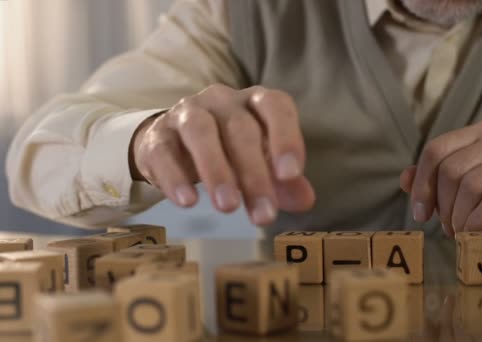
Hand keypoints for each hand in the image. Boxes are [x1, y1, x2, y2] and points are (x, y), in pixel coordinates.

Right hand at [130, 84, 315, 224]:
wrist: (173, 144)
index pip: (275, 106)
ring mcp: (187, 114)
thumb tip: (305, 201)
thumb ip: (283, 182)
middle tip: (263, 215)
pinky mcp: (158, 136)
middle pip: (240, 129)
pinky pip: (164, 152)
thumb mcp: (260, 162)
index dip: (286, 137)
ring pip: (201, 132)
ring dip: (216, 171)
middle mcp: (222, 100)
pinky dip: (176, 177)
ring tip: (228, 207)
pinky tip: (188, 202)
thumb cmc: (228, 150)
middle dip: (254, 174)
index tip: (290, 175)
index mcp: (254, 102)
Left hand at [400, 121, 481, 236]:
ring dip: (460, 217)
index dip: (422, 184)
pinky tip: (476, 233)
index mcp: (480, 133)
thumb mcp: (462, 194)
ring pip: (472, 184)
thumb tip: (404, 178)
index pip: (436, 149)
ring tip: (461, 234)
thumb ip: (433, 183)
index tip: (419, 214)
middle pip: (452, 169)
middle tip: (447, 229)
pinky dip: (479, 221)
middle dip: (444, 205)